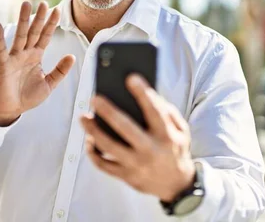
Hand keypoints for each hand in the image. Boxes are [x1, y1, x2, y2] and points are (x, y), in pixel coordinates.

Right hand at [0, 2, 75, 125]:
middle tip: (44, 2)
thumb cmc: (28, 96)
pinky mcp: (3, 65)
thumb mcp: (49, 84)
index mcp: (36, 56)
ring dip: (23, 20)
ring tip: (25, 5)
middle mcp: (25, 53)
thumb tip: (72, 56)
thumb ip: (60, 70)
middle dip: (39, 18)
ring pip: (20, 36)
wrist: (12, 109)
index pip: (45, 36)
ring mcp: (14, 57)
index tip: (57, 10)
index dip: (51, 24)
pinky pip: (1, 49)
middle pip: (33, 31)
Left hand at [80, 74, 195, 202]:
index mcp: (167, 136)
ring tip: (83, 117)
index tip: (130, 78)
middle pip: (126, 128)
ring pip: (109, 147)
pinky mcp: (126, 177)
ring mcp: (137, 165)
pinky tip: (89, 139)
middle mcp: (151, 151)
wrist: (176, 185)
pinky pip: (104, 165)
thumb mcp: (180, 129)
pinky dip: (93, 152)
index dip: (143, 94)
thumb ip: (166, 111)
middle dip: (109, 112)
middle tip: (94, 98)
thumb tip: (145, 93)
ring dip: (93, 131)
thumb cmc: (175, 148)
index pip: (154, 111)